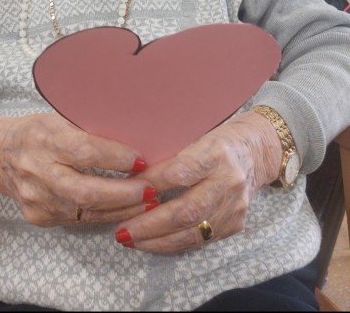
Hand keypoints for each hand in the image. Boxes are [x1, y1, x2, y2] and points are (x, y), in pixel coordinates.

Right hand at [0, 112, 158, 226]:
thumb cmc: (34, 130)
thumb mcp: (57, 117)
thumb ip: (88, 128)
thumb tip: (134, 134)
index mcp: (44, 138)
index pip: (83, 151)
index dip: (115, 157)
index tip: (141, 159)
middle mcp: (38, 171)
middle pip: (85, 190)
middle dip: (124, 193)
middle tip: (152, 190)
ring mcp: (37, 199)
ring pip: (86, 211)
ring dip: (121, 209)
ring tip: (148, 203)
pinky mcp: (40, 217)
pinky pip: (79, 220)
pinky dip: (105, 216)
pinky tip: (125, 211)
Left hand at [113, 111, 282, 252]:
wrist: (257, 151)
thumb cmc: (217, 140)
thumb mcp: (195, 136)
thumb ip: (170, 157)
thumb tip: (131, 178)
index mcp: (216, 153)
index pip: (180, 172)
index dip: (151, 184)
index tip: (125, 191)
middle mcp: (228, 181)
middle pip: (186, 210)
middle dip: (149, 225)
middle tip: (122, 230)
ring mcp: (234, 207)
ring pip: (192, 232)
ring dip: (157, 240)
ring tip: (130, 239)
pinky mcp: (235, 224)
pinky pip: (200, 240)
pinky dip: (173, 243)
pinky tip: (152, 242)